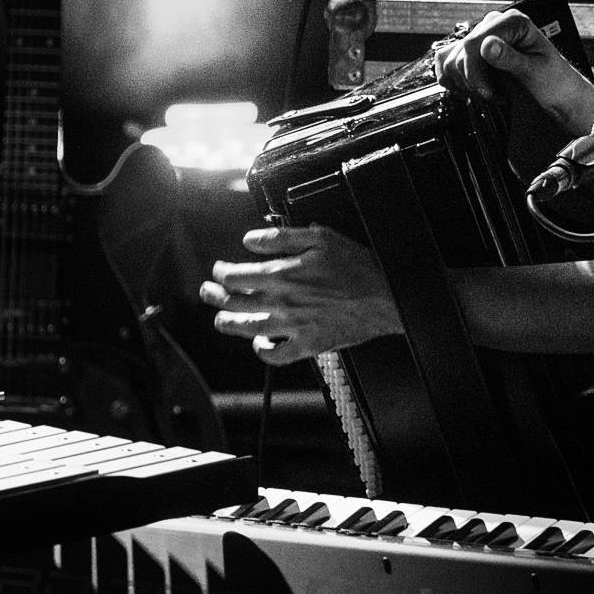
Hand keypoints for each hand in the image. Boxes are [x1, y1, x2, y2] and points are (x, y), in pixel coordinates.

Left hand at [201, 225, 404, 364]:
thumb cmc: (358, 266)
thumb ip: (281, 237)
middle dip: (215, 296)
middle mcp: (282, 302)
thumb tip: (250, 240)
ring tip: (220, 319)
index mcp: (283, 275)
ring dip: (228, 323)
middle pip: (234, 303)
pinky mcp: (308, 345)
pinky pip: (276, 355)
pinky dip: (262, 350)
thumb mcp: (321, 238)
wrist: (386, 296)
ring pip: (247, 329)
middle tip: (208, 291)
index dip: (222, 272)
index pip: (236, 276)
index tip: (220, 269)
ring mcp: (293, 326)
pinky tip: (260, 343)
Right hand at [436, 8, 593, 134]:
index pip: (474, 44)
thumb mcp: (535, 72)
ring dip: (465, 83)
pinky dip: (455, 80)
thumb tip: (487, 45)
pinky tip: (472, 91)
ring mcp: (484, 37)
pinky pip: (448, 62)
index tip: (487, 93)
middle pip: (460, 53)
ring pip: (450, 59)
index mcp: (513, 22)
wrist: (560, 94)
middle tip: (495, 96)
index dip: (475, 73)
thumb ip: (510, 58)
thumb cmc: (555, 81)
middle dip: (473, 82)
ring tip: (489, 93)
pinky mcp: (475, 53)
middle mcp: (495, 24)